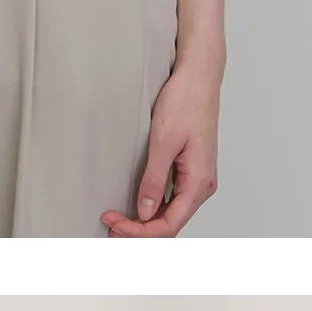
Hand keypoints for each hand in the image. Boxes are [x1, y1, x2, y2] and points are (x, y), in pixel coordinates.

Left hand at [102, 33, 223, 238]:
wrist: (199, 77)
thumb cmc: (186, 102)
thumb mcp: (163, 141)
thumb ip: (154, 180)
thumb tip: (146, 211)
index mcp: (199, 182)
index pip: (169, 224)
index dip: (139, 231)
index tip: (113, 223)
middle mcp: (201, 186)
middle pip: (170, 225)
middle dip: (140, 232)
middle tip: (110, 229)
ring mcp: (196, 179)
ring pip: (171, 215)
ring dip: (145, 223)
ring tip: (117, 222)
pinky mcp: (189, 171)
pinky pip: (171, 201)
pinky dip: (152, 210)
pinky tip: (135, 208)